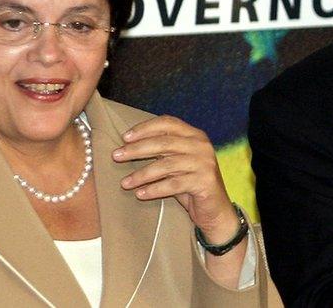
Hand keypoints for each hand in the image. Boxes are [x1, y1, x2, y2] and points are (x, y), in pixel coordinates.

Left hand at [114, 115, 239, 243]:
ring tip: (124, 183)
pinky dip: (154, 189)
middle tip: (116, 156)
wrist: (215, 210)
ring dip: (141, 174)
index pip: (168, 123)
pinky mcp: (205, 182)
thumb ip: (163, 151)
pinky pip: (173, 184)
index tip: (124, 137)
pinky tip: (140, 194)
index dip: (145, 128)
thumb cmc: (190, 184)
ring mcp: (204, 163)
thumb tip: (128, 145)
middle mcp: (201, 145)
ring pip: (166, 165)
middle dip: (137, 149)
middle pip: (164, 142)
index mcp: (195, 135)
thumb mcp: (178, 162)